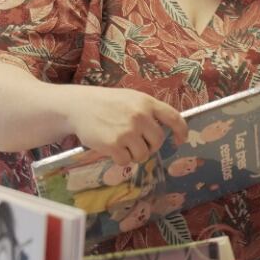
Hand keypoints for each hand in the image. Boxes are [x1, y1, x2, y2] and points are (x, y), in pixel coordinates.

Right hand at [65, 86, 187, 165]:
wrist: (78, 106)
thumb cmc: (107, 103)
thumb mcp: (132, 98)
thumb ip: (149, 111)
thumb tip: (167, 129)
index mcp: (147, 103)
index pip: (174, 118)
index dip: (181, 131)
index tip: (181, 140)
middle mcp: (140, 116)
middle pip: (158, 141)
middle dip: (150, 146)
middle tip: (138, 143)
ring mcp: (127, 131)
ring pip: (143, 154)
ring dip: (134, 154)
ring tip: (122, 145)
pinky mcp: (114, 145)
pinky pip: (126, 161)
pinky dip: (120, 159)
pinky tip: (112, 149)